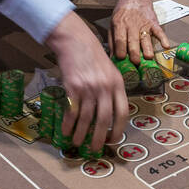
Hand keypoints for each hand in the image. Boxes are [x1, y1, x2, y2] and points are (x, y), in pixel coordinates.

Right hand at [44, 11, 128, 152]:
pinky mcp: (74, 86)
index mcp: (118, 84)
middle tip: (95, 149)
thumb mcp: (109, 70)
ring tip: (77, 142)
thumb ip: (111, 89)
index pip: (122, 112)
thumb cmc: (92, 56)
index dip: (119, 129)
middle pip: (105, 119)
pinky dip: (68, 124)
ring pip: (87, 118)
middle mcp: (105, 87)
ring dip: (81, 134)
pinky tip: (66, 131)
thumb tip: (109, 114)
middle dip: (99, 138)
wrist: (75, 40)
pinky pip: (72, 111)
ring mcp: (89, 87)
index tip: (113, 140)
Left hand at [109, 0, 169, 64]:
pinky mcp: (153, 22)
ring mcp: (143, 23)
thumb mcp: (112, 23)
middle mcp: (131, 24)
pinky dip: (163, 38)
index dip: (120, 49)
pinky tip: (165, 45)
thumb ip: (112, 40)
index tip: (121, 58)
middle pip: (133, 40)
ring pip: (146, 37)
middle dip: (134, 52)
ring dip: (147, 48)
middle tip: (135, 62)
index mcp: (120, 24)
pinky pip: (159, 31)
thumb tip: (112, 57)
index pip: (119, 39)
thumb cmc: (122, 12)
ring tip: (148, 57)